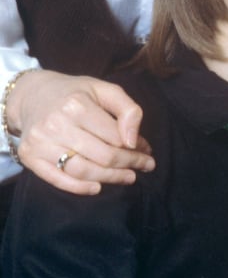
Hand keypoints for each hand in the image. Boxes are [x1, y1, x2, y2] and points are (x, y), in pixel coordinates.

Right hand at [8, 69, 154, 194]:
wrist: (31, 95)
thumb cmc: (74, 93)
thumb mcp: (103, 89)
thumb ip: (127, 109)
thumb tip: (133, 141)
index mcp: (77, 104)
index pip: (115, 136)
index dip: (136, 147)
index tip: (147, 151)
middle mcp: (57, 124)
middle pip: (102, 156)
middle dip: (129, 164)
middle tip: (144, 166)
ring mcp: (41, 142)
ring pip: (83, 171)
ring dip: (111, 178)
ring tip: (128, 177)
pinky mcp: (30, 156)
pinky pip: (58, 179)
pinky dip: (80, 188)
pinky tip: (98, 188)